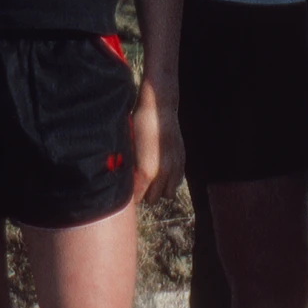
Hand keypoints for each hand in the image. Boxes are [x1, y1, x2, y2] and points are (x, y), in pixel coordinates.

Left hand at [128, 80, 181, 207]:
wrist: (159, 108)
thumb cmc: (138, 125)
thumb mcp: (128, 148)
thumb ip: (128, 169)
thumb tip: (124, 183)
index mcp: (147, 171)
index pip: (138, 197)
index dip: (131, 197)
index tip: (126, 193)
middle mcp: (163, 172)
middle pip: (153, 199)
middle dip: (144, 194)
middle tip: (137, 185)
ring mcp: (175, 167)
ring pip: (168, 194)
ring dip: (159, 190)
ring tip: (151, 181)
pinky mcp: (182, 160)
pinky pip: (178, 181)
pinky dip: (170, 181)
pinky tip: (162, 172)